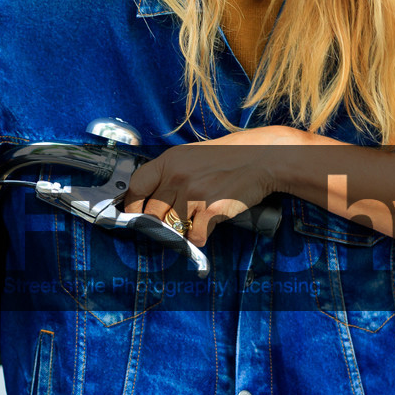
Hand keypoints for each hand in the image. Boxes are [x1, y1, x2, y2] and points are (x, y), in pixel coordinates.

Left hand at [121, 126, 311, 245]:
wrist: (262, 158)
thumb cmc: (227, 158)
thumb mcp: (191, 156)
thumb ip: (169, 175)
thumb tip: (148, 202)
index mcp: (169, 161)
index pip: (136, 187)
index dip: (132, 205)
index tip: (134, 214)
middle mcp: (177, 177)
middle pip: (151, 213)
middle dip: (159, 222)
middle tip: (173, 221)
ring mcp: (192, 194)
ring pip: (172, 227)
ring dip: (182, 229)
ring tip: (197, 218)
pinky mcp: (209, 210)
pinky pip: (194, 237)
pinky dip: (200, 236)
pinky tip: (210, 224)